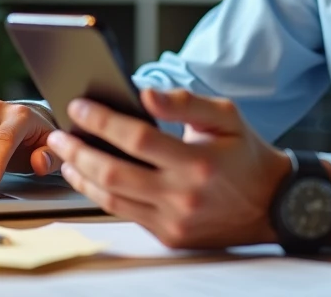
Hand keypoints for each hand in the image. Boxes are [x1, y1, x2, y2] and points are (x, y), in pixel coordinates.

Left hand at [48, 88, 293, 248]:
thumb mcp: (226, 116)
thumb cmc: (246, 154)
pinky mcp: (170, 236)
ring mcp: (175, 221)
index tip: (79, 107)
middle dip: (79, 150)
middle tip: (58, 133)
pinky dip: (101, 194)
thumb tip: (145, 93)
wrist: (272, 203)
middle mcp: (184, 195)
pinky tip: (89, 177)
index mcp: (198, 161)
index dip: (102, 121)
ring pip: (112, 198)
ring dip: (82, 175)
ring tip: (66, 155)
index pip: (138, 138)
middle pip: (115, 172)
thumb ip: (185, 101)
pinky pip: (125, 214)